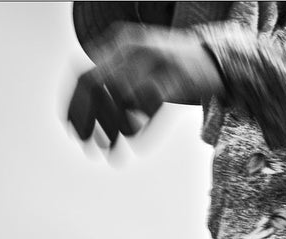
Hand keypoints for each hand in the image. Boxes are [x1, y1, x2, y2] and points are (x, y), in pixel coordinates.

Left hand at [67, 25, 222, 149]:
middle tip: (86, 143)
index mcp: (120, 44)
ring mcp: (156, 63)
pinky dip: (140, 129)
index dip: (73, 105)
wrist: (215, 57)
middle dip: (86, 118)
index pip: (83, 75)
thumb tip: (84, 109)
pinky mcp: (178, 79)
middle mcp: (134, 49)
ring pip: (120, 97)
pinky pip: (150, 106)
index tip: (70, 129)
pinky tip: (135, 140)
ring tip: (111, 148)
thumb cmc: (173, 66)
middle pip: (95, 85)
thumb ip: (114, 77)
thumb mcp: (139, 62)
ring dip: (112, 128)